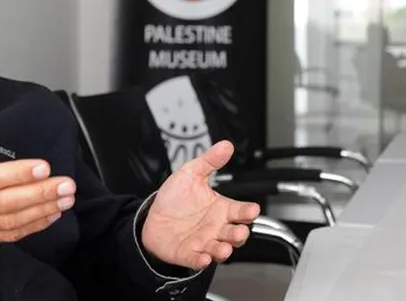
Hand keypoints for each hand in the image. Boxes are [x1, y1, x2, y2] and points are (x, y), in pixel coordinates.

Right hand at [0, 101, 76, 257]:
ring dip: (42, 211)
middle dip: (40, 194)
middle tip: (67, 185)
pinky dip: (32, 227)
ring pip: (12, 221)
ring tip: (66, 200)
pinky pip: (8, 235)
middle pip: (7, 202)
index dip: (18, 174)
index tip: (43, 166)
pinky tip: (51, 215)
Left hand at [141, 141, 259, 269]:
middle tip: (239, 231)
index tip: (252, 209)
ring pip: (219, 249)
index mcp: (221, 209)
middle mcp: (216, 228)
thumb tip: (226, 145)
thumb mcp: (191, 174)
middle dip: (239, 234)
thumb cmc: (176, 198)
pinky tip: (202, 258)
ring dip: (223, 250)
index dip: (248, 211)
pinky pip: (197, 260)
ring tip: (224, 248)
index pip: (240, 211)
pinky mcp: (189, 254)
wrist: (153, 216)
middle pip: (234, 234)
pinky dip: (200, 261)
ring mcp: (204, 242)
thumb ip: (209, 161)